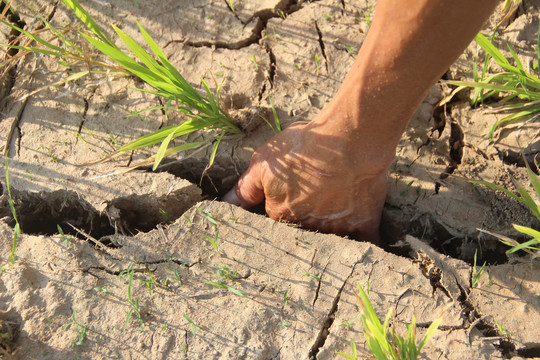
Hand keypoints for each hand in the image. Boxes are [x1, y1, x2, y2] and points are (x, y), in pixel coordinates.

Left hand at [223, 117, 387, 243]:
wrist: (350, 139)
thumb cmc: (304, 147)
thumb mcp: (264, 162)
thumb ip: (244, 188)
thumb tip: (222, 207)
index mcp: (281, 215)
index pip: (272, 228)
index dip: (276, 220)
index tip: (281, 212)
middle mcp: (307, 228)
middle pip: (301, 238)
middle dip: (300, 234)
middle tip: (306, 222)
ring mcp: (337, 229)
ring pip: (330, 244)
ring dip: (328, 243)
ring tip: (333, 235)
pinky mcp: (363, 223)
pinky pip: (367, 246)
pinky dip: (367, 251)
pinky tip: (365, 258)